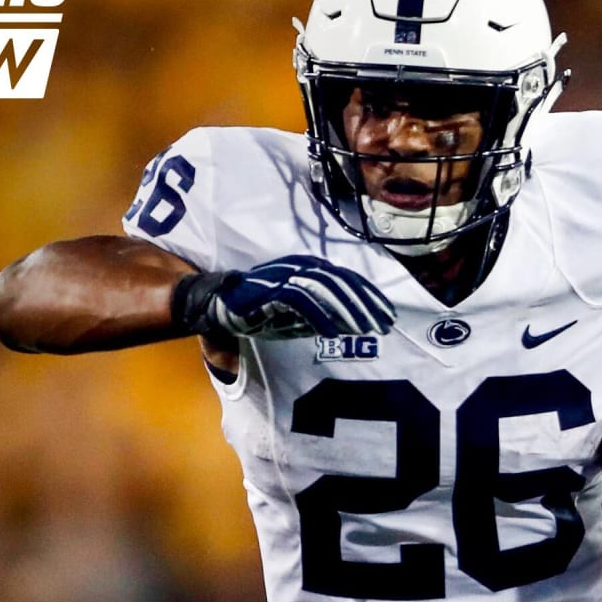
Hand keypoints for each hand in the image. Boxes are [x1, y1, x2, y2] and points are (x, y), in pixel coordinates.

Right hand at [173, 254, 395, 339]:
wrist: (214, 302)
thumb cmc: (255, 310)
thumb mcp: (292, 316)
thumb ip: (316, 317)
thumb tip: (346, 325)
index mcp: (306, 271)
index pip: (345, 279)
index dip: (368, 295)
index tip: (387, 313)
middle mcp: (298, 269)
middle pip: (341, 283)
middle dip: (366, 303)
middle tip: (387, 322)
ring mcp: (284, 278)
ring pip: (326, 291)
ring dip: (349, 310)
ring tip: (368, 328)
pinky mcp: (269, 291)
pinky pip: (301, 302)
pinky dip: (321, 316)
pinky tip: (337, 332)